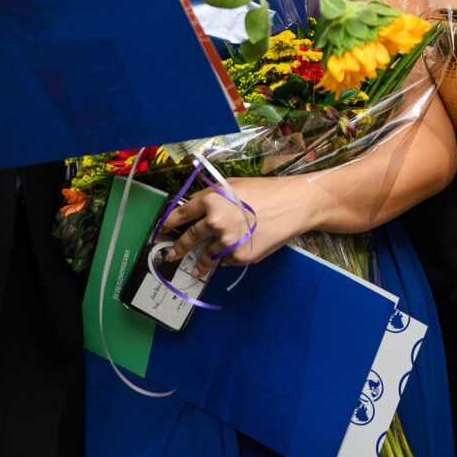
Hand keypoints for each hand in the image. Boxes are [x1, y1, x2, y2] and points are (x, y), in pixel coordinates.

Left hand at [161, 175, 302, 270]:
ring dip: (197, 264)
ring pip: (204, 255)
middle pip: (189, 238)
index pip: (181, 214)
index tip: (163, 229)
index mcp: (211, 201)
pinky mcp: (239, 256)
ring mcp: (227, 241)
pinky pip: (225, 260)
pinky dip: (225, 259)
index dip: (168, 223)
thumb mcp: (234, 186)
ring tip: (193, 270)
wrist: (293, 205)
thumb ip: (212, 196)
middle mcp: (215, 222)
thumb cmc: (267, 192)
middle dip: (178, 248)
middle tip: (172, 254)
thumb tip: (196, 205)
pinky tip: (229, 257)